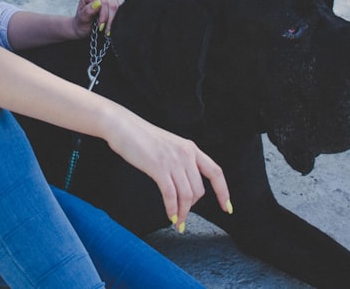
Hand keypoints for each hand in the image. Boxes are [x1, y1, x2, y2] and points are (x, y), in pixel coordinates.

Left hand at [72, 0, 120, 38]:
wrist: (83, 27)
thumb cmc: (81, 23)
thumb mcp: (82, 19)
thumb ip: (88, 10)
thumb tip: (98, 2)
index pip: (103, 2)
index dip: (104, 15)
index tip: (100, 27)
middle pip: (111, 4)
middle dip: (110, 19)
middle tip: (106, 31)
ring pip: (117, 6)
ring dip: (114, 19)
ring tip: (108, 29)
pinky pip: (121, 7)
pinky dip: (118, 17)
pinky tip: (112, 23)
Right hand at [104, 110, 231, 231]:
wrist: (123, 126)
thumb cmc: (141, 137)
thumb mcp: (169, 146)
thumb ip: (180, 160)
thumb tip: (185, 184)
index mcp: (191, 148)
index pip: (215, 172)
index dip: (223, 192)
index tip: (227, 207)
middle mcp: (186, 154)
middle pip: (199, 189)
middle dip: (192, 207)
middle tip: (183, 216)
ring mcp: (173, 161)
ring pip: (187, 195)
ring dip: (183, 212)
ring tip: (178, 222)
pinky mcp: (159, 168)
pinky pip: (171, 195)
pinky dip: (172, 209)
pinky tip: (170, 217)